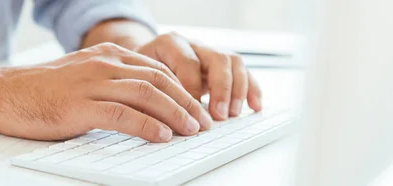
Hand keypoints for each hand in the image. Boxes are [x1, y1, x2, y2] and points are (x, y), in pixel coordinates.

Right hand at [0, 43, 212, 141]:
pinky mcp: (79, 106)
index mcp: (106, 56)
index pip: (156, 69)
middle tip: (203, 122)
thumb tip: (143, 105)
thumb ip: (111, 84)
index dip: (182, 89)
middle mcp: (103, 64)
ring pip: (146, 94)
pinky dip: (147, 126)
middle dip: (186, 102)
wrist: (2, 93)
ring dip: (175, 113)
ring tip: (191, 130)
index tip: (197, 107)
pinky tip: (161, 136)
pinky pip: (122, 114)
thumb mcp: (82, 77)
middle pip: (158, 80)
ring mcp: (91, 83)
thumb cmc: (41, 91)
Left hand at [134, 32, 262, 120]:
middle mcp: (193, 44)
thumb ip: (149, 96)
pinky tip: (254, 107)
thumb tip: (162, 121)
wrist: (144, 61)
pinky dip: (252, 89)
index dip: (191, 87)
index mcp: (170, 43)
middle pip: (216, 58)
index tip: (190, 112)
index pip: (187, 61)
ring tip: (233, 114)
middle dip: (220, 89)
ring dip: (237, 90)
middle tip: (218, 115)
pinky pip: (243, 72)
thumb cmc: (140, 75)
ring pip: (233, 62)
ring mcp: (209, 52)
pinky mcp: (222, 64)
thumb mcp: (138, 81)